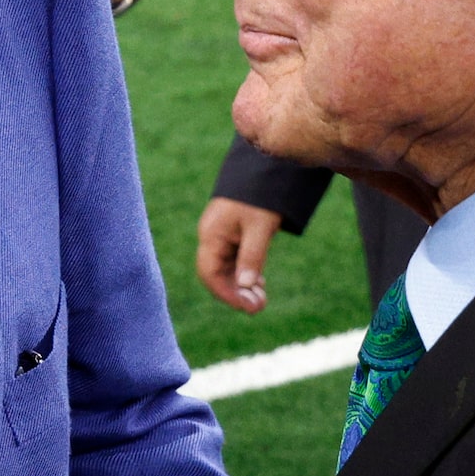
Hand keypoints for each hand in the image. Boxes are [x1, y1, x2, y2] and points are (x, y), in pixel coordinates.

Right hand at [194, 196, 279, 311]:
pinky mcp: (231, 234)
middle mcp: (212, 237)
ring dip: (241, 286)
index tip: (247, 308)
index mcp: (211, 235)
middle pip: (216, 274)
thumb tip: (245, 287)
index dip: (226, 294)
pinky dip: (245, 273)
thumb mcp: (259, 227)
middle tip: (260, 307)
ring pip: (226, 269)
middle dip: (236, 293)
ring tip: (261, 299)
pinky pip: (233, 260)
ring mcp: (220, 236)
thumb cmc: (260, 196)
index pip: (210, 273)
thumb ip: (252, 257)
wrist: (264, 168)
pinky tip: (259, 283)